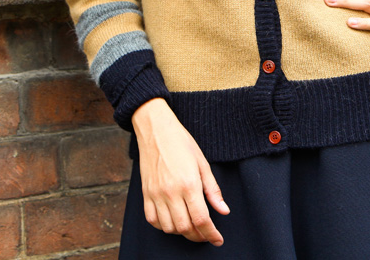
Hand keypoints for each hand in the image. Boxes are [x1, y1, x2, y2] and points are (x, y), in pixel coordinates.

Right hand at [131, 98, 229, 245]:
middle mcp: (171, 192)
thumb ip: (213, 190)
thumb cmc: (181, 143)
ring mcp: (156, 194)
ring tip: (191, 226)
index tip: (217, 239)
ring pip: (169, 227)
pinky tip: (173, 220)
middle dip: (198, 236)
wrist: (156, 130)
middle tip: (206, 235)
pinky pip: (152, 220)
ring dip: (182, 232)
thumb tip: (224, 211)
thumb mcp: (203, 163)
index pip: (202, 219)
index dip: (211, 234)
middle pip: (185, 228)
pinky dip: (164, 226)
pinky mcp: (145, 193)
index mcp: (189, 184)